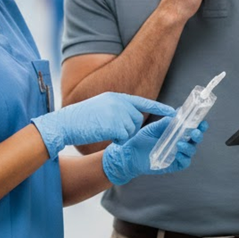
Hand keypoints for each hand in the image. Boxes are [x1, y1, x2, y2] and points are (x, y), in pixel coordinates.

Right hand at [32, 92, 174, 158]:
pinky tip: (104, 135)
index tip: (173, 112)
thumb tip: (131, 118)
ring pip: (131, 130)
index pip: (142, 101)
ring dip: (121, 135)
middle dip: (128, 129)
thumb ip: (116, 110)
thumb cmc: (80, 120)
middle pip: (136, 119)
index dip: (158, 107)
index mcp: (116, 97)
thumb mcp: (100, 108)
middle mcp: (120, 102)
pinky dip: (116, 140)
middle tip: (110, 129)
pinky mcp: (116, 125)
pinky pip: (124, 138)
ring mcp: (118, 113)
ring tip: (104, 130)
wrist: (65, 124)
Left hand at [102, 118, 208, 184]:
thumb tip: (176, 114)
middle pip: (196, 139)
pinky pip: (184, 162)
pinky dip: (183, 157)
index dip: (199, 124)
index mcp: (177, 132)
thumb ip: (165, 122)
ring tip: (179, 143)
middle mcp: (180, 142)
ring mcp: (178, 154)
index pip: (192, 127)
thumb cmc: (142, 139)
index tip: (202, 121)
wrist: (130, 153)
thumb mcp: (153, 128)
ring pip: (191, 151)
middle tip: (195, 132)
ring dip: (189, 146)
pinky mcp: (173, 164)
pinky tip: (178, 153)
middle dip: (198, 135)